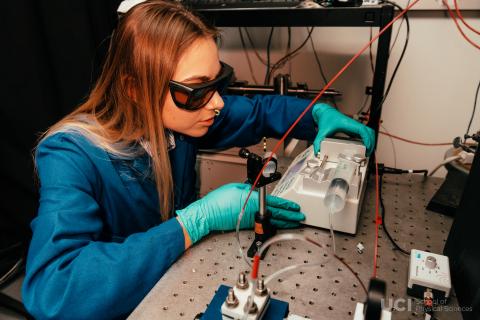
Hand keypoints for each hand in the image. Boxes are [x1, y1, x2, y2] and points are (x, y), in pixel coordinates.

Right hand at [176, 183, 304, 243]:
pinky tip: (277, 225)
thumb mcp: (236, 187)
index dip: (287, 205)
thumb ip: (249, 188)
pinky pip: (264, 224)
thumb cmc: (218, 201)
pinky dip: (273, 224)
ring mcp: (251, 220)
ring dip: (284, 222)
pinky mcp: (247, 224)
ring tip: (293, 223)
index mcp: (253, 200)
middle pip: (277, 215)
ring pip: (272, 221)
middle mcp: (254, 212)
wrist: (208, 214)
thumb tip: (256, 190)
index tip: (295, 207)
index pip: (275, 203)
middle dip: (290, 216)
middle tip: (300, 217)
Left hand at [312, 103, 374, 155]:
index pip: (362, 130)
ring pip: (369, 132)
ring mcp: (355, 126)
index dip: (367, 138)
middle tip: (368, 152)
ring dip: (371, 140)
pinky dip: (367, 139)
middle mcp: (353, 124)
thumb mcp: (322, 131)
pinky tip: (364, 147)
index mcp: (348, 124)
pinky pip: (364, 133)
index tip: (367, 146)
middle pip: (369, 131)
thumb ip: (318, 141)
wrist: (326, 112)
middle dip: (371, 142)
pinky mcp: (353, 129)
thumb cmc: (326, 118)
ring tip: (368, 151)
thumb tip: (317, 151)